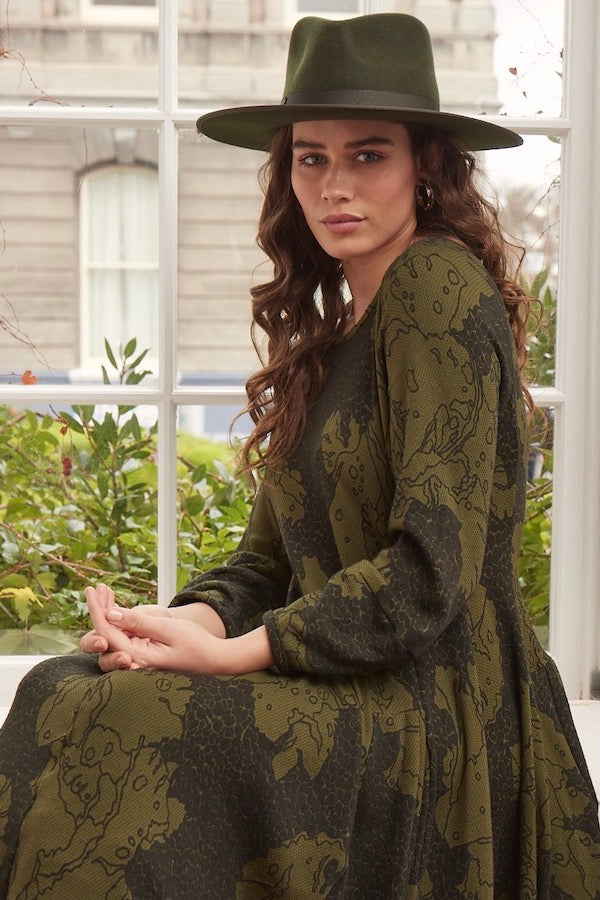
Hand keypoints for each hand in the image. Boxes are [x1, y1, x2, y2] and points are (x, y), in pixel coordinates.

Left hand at [81, 583, 225, 671]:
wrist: (215, 659)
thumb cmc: (197, 645)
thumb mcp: (169, 629)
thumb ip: (139, 623)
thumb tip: (110, 615)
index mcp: (137, 658)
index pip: (106, 633)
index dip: (96, 610)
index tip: (90, 590)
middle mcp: (134, 660)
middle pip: (106, 634)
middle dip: (100, 609)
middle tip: (96, 588)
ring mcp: (139, 658)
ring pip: (114, 634)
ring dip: (109, 612)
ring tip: (104, 591)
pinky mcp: (144, 653)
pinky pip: (125, 635)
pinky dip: (120, 618)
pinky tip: (116, 605)